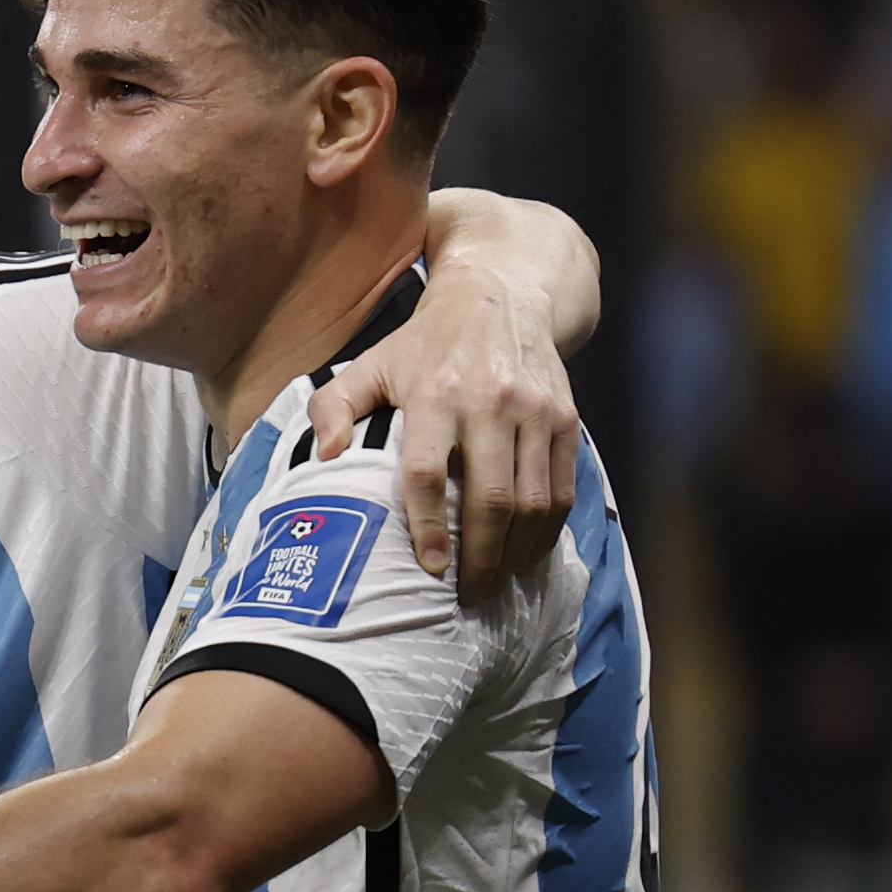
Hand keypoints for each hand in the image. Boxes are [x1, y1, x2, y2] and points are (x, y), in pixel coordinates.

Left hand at [310, 196, 581, 600]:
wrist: (503, 295)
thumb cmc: (425, 344)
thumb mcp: (370, 363)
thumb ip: (334, 406)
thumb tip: (325, 456)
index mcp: (435, 393)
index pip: (429, 472)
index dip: (427, 526)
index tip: (428, 568)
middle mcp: (490, 403)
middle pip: (492, 498)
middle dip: (480, 558)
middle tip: (466, 597)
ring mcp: (535, 412)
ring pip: (534, 502)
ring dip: (517, 553)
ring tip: (495, 584)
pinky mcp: (566, 419)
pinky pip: (562, 489)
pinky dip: (547, 531)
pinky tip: (526, 555)